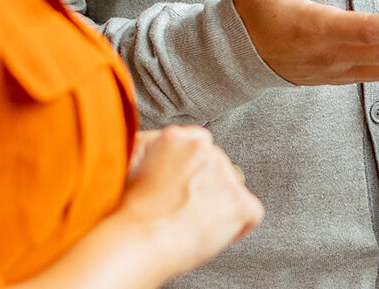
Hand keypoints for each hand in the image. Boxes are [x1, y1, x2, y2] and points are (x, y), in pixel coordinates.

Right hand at [117, 125, 263, 278]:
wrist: (137, 241)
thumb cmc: (129, 215)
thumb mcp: (134, 165)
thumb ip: (157, 152)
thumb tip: (164, 157)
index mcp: (179, 137)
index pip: (200, 147)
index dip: (193, 172)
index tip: (184, 189)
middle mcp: (207, 149)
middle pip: (217, 168)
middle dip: (207, 188)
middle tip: (185, 211)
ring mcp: (226, 174)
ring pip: (233, 189)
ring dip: (219, 206)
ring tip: (192, 224)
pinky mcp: (239, 202)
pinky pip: (250, 215)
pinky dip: (236, 228)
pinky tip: (212, 235)